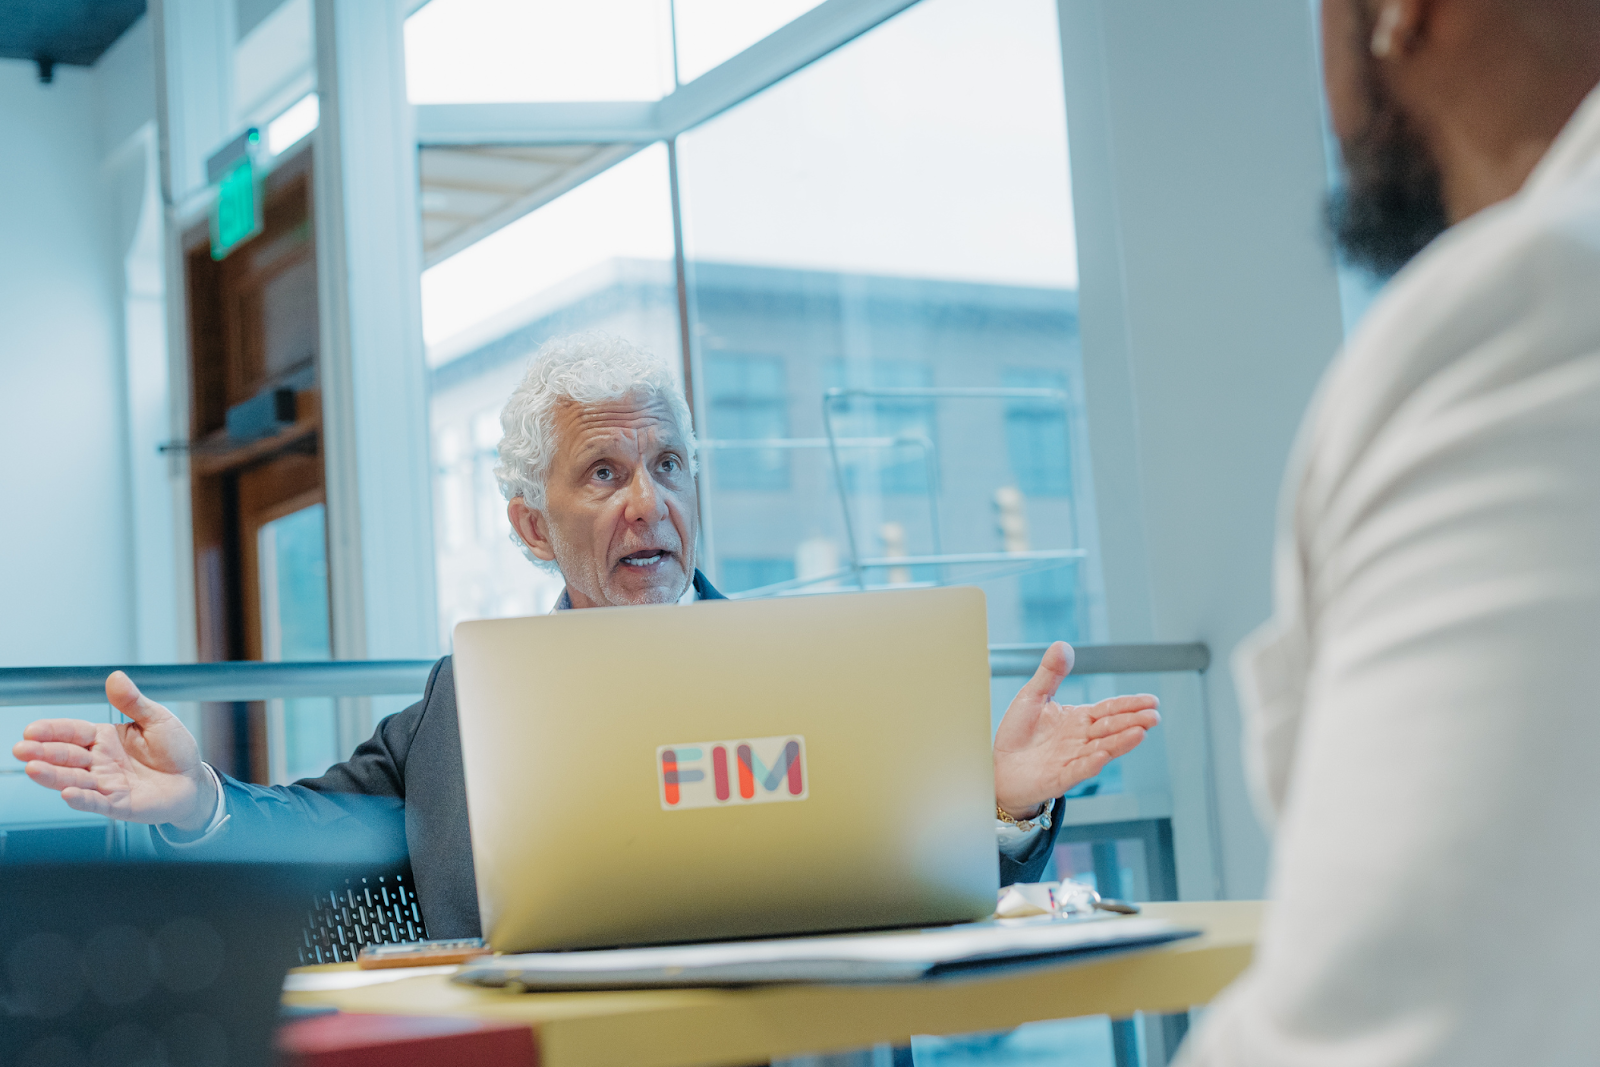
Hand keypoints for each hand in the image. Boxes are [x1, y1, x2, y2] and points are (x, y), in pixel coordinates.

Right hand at [11, 671, 214, 830]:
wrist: (193, 781)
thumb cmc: (175, 749)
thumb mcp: (158, 719)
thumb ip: (134, 702)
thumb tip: (116, 676)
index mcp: (105, 738)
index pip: (73, 732)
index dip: (53, 731)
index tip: (31, 730)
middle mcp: (100, 761)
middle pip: (67, 756)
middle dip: (43, 752)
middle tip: (21, 749)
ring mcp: (107, 784)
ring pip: (75, 779)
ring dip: (53, 775)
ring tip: (33, 769)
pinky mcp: (119, 805)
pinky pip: (97, 803)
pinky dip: (82, 799)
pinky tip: (67, 794)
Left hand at [993, 642, 1159, 818]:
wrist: (1000, 767)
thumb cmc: (1018, 733)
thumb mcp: (1033, 696)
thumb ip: (1050, 673)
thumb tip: (1063, 645)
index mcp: (1078, 719)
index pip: (1109, 709)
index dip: (1130, 705)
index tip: (1152, 700)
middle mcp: (1080, 739)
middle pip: (1111, 728)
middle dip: (1133, 722)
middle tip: (1154, 716)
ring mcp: (1072, 759)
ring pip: (1100, 749)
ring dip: (1120, 742)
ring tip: (1140, 733)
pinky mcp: (1058, 778)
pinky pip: (1077, 771)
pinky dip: (1090, 764)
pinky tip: (1103, 756)